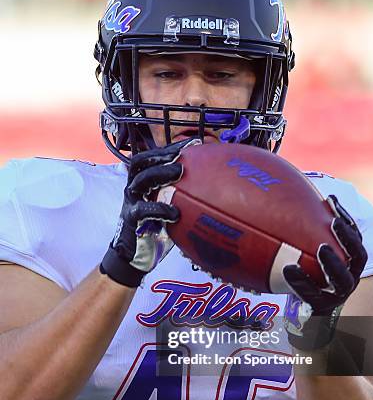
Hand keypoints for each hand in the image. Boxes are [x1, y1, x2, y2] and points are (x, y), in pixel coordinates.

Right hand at [100, 138, 198, 286]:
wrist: (136, 256)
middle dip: (162, 156)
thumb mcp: (170, 210)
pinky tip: (175, 213)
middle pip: (141, 163)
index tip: (194, 143)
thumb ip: (183, 198)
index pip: (152, 158)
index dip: (170, 148)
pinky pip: (143, 210)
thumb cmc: (157, 230)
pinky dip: (159, 209)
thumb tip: (214, 190)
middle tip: (183, 157)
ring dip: (160, 174)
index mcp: (143, 183)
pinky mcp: (131, 220)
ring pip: (140, 181)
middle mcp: (134, 189)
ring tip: (180, 172)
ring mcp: (131, 203)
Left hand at [283, 195, 367, 350]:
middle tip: (333, 222)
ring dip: (333, 262)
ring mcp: (337, 295)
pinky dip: (301, 281)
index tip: (330, 200)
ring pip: (342, 278)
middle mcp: (348, 278)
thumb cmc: (303, 281)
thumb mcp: (305, 258)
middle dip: (347, 238)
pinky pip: (312, 294)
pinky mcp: (321, 308)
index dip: (345, 219)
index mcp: (348, 263)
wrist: (304, 319)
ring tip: (321, 248)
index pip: (354, 238)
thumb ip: (300, 239)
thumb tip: (276, 205)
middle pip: (358, 256)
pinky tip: (287, 268)